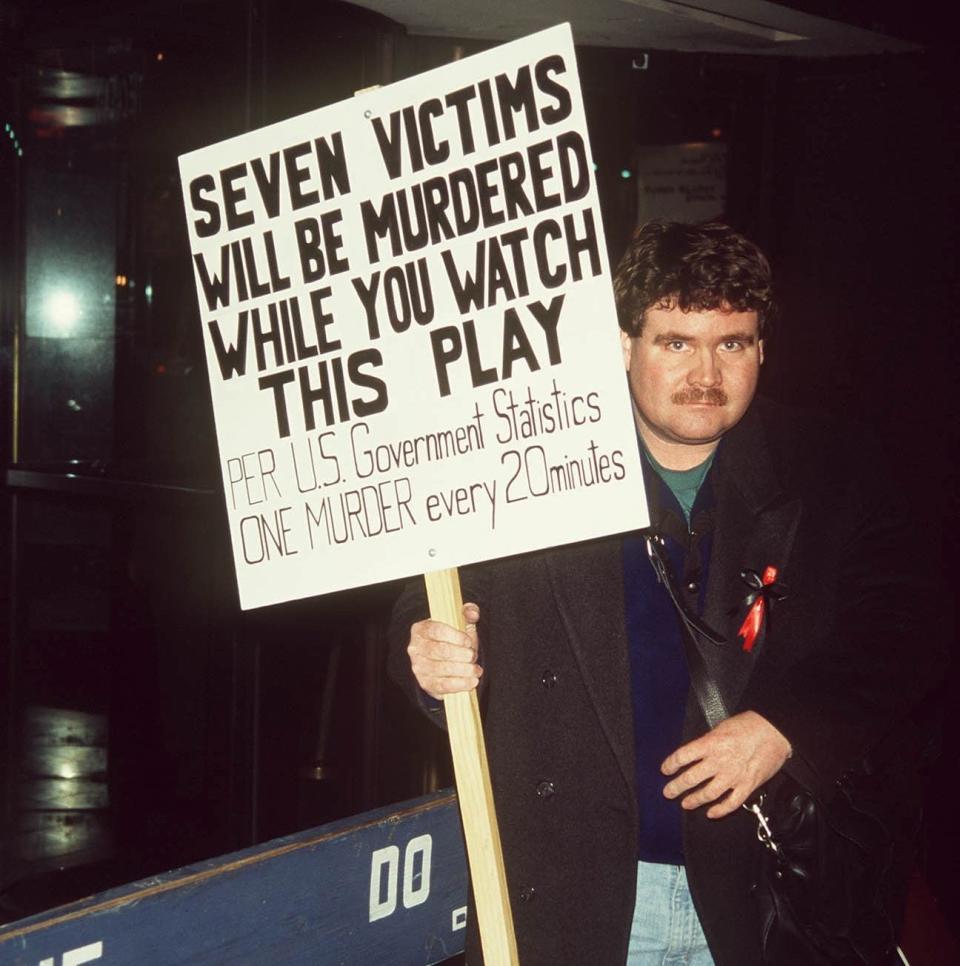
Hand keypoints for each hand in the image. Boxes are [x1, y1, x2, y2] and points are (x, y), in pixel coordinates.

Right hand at [407, 603, 481, 699]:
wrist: (445, 661)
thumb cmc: (452, 639)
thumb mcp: (459, 622)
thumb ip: (468, 612)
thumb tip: (473, 613)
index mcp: (421, 629)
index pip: (435, 630)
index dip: (454, 636)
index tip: (468, 641)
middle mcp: (415, 648)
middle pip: (438, 651)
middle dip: (460, 654)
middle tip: (473, 656)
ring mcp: (418, 667)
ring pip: (440, 669)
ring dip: (462, 670)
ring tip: (476, 669)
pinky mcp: (426, 683)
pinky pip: (442, 685)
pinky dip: (459, 684)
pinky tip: (471, 681)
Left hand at [661, 711, 791, 818]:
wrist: (776, 731)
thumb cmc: (750, 725)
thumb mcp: (721, 727)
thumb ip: (708, 742)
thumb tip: (696, 753)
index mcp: (710, 743)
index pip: (682, 756)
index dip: (671, 764)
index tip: (665, 769)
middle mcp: (719, 761)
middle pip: (691, 778)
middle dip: (676, 787)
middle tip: (668, 792)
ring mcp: (733, 776)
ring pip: (708, 794)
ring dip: (694, 800)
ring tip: (685, 804)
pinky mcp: (748, 785)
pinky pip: (731, 803)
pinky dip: (720, 810)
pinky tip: (711, 813)